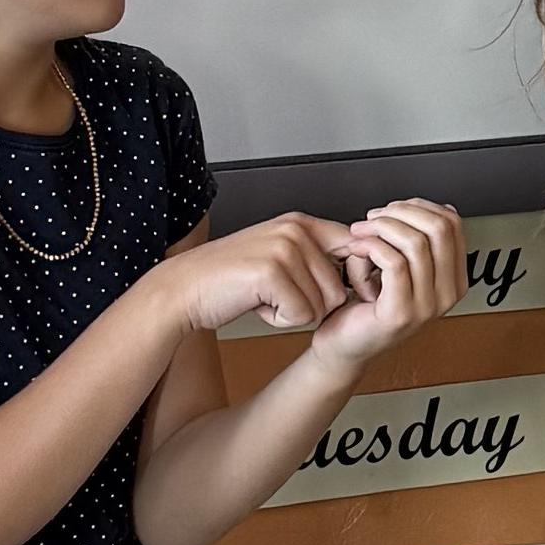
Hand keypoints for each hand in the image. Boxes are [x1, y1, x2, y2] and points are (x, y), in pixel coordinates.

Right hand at [162, 214, 352, 345]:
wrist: (185, 289)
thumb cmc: (229, 279)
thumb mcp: (277, 256)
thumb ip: (314, 256)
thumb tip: (359, 269)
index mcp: (300, 223)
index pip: (352, 250)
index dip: (345, 280)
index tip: (320, 290)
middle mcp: (295, 231)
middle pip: (337, 290)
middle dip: (309, 304)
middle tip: (273, 293)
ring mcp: (284, 249)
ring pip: (321, 306)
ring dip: (292, 313)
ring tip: (262, 296)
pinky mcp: (272, 273)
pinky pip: (301, 316)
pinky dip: (277, 320)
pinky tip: (255, 303)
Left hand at [315, 197, 467, 362]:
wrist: (344, 344)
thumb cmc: (366, 305)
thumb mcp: (402, 266)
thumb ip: (420, 241)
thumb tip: (438, 209)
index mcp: (453, 280)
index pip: (452, 225)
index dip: (419, 206)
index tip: (391, 210)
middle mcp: (447, 295)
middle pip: (438, 228)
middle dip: (400, 213)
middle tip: (372, 218)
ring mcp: (427, 306)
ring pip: (415, 242)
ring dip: (379, 228)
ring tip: (358, 233)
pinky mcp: (400, 313)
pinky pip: (393, 261)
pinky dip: (369, 246)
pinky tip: (355, 249)